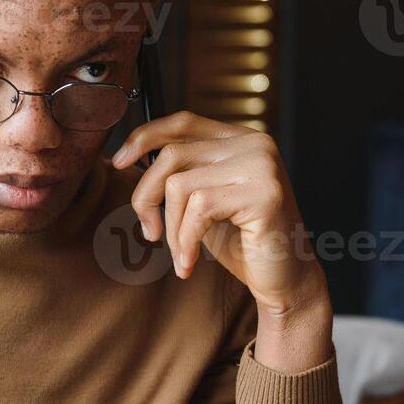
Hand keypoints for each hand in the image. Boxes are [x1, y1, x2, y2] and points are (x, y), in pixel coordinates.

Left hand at [111, 111, 332, 370]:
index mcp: (239, 139)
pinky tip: (189, 264)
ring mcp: (262, 166)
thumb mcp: (204, 201)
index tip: (118, 161)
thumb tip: (130, 157)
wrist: (285, 281)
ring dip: (172, 230)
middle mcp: (254, 144)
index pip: (182, 122)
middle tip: (149, 232)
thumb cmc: (242, 242)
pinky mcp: (264, 194)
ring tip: (181, 256)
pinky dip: (186, 242)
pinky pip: (199, 210)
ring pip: (181, 185)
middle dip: (147, 196)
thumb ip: (182, 173)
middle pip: (172, 155)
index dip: (144, 137)